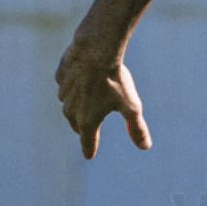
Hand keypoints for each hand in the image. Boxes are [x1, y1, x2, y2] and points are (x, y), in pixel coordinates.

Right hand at [55, 40, 152, 159]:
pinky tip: (78, 80)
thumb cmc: (114, 79)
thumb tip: (145, 146)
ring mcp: (64, 92)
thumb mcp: (131, 106)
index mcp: (87, 120)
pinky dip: (71, 85)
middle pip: (76, 124)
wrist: (95, 50)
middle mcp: (71, 109)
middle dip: (81, 128)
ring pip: (68, 104)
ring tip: (83, 104)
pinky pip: (65, 84)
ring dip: (75, 105)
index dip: (90, 149)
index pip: (88, 141)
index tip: (89, 155)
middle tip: (84, 131)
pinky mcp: (61, 76)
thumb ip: (136, 127)